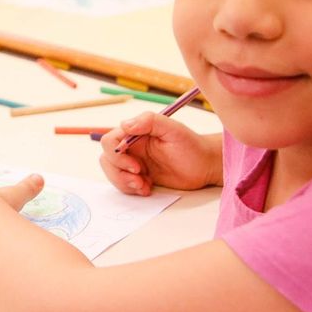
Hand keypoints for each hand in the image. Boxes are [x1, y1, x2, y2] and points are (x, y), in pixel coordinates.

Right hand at [99, 113, 220, 195]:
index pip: (110, 141)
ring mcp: (134, 163)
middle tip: (139, 178)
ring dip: (124, 182)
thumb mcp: (173, 129)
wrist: (204, 166)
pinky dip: (132, 189)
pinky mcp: (139, 177)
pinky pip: (123, 185)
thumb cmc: (191, 145)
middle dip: (119, 172)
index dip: (117, 155)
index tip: (136, 165)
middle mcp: (132, 147)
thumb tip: (125, 125)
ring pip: (112, 173)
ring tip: (144, 185)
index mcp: (136, 133)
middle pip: (107, 159)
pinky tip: (148, 188)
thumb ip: (149, 121)